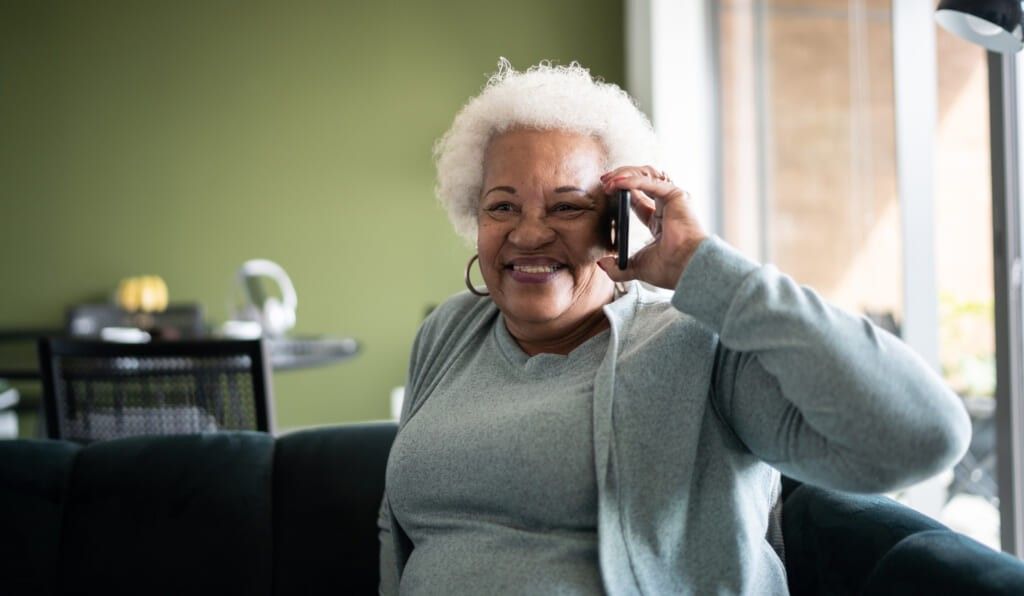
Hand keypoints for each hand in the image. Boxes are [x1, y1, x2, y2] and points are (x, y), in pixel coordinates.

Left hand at [597, 166, 707, 289]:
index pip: (638, 200)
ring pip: (647, 176)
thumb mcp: (636, 268)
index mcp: (661, 223)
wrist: (684, 268)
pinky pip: (650, 183)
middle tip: (603, 180)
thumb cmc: (669, 269)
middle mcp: (669, 208)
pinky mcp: (676, 195)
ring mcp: (674, 199)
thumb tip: (602, 263)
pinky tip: (616, 183)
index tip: (605, 190)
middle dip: (621, 177)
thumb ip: (618, 267)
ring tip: (607, 180)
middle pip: (642, 182)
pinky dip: (632, 180)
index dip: (622, 193)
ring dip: (625, 175)